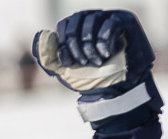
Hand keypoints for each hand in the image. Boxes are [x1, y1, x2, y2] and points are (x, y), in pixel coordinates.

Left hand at [32, 9, 161, 130]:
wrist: (120, 91)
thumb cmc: (93, 80)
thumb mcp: (66, 71)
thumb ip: (49, 57)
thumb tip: (41, 35)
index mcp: (78, 28)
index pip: (64, 25)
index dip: (63, 43)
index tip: (69, 62)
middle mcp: (93, 19)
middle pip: (76, 20)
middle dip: (76, 45)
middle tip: (84, 63)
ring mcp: (110, 17)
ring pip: (92, 20)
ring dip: (91, 45)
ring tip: (98, 61)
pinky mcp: (126, 21)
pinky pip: (110, 23)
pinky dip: (105, 41)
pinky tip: (108, 54)